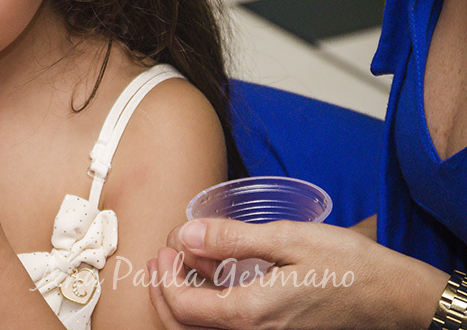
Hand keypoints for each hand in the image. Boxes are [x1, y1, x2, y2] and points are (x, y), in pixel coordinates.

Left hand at [147, 218, 446, 329]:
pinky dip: (205, 311)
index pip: (183, 308)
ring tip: (176, 268)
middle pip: (185, 328)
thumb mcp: (287, 239)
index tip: (166, 249)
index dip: (164, 279)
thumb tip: (185, 235)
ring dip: (180, 304)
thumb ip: (232, 238)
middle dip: (163, 294)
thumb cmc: (348, 265)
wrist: (395, 297)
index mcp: (251, 314)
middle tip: (159, 259)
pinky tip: (209, 282)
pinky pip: (227, 329)